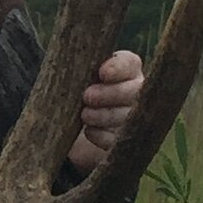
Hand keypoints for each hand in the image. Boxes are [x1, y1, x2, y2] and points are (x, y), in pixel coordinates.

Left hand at [66, 50, 144, 172]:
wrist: (66, 126)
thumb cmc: (72, 93)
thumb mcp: (73, 78)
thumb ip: (77, 69)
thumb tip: (69, 61)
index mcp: (126, 70)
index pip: (129, 63)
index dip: (119, 67)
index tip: (103, 73)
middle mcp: (136, 91)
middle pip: (134, 90)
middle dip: (111, 93)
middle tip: (88, 96)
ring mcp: (135, 118)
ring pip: (128, 115)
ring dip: (105, 115)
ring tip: (85, 115)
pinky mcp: (125, 141)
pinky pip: (119, 138)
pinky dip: (103, 135)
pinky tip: (90, 131)